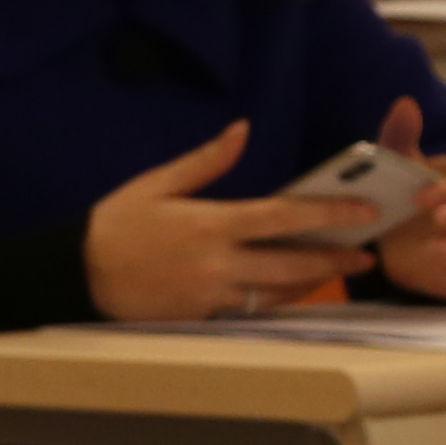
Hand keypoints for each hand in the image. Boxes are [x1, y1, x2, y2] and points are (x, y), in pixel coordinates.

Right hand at [83, 122, 362, 323]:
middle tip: (366, 254)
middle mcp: (220, 261)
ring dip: (314, 281)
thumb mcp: (156, 184)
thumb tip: (242, 130)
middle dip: (335, 258)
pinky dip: (279, 299)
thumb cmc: (117, 223)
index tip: (364, 212)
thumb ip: (205, 161)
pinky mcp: (204, 314)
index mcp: (212, 223)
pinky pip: (254, 309)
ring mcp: (214, 292)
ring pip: (279, 291)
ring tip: (336, 270)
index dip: (330, 214)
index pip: (285, 216)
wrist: (79, 273)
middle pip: (294, 262)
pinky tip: (294, 289)